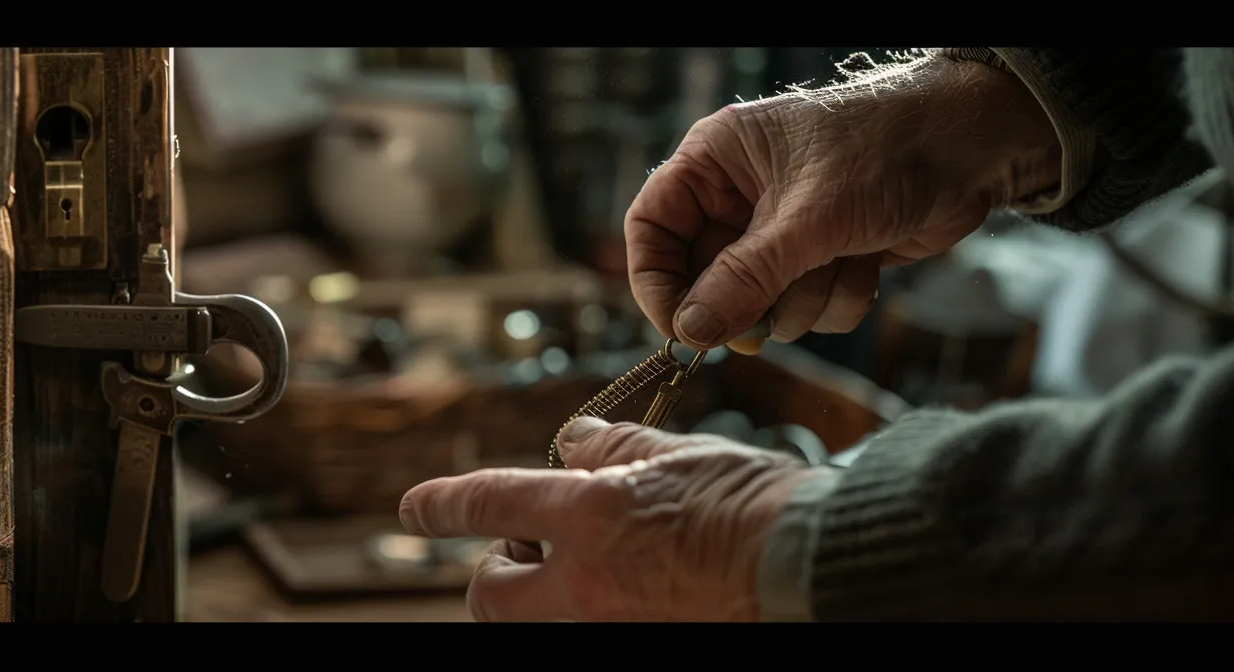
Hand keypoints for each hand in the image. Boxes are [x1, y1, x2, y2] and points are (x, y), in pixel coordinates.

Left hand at [397, 417, 820, 621]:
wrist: (820, 570)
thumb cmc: (762, 504)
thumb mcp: (681, 453)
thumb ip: (614, 448)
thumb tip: (572, 443)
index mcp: (591, 515)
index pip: (488, 504)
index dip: (441, 503)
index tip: (413, 507)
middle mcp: (589, 581)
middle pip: (491, 593)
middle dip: (492, 573)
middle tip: (522, 550)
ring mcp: (614, 622)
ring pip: (539, 618)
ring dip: (545, 591)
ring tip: (592, 563)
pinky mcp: (641, 640)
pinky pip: (593, 623)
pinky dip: (599, 601)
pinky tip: (641, 579)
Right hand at [626, 54, 1062, 351]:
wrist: (975, 147)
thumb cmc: (885, 152)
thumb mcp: (805, 220)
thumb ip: (742, 280)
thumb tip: (689, 333)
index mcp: (715, 161)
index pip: (651, 227)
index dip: (656, 282)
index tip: (681, 330)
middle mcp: (739, 195)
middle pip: (704, 277)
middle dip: (747, 300)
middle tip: (771, 311)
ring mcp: (781, 230)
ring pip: (759, 303)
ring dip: (804, 298)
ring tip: (843, 258)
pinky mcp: (822, 257)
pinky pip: (805, 308)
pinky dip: (837, 298)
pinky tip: (868, 261)